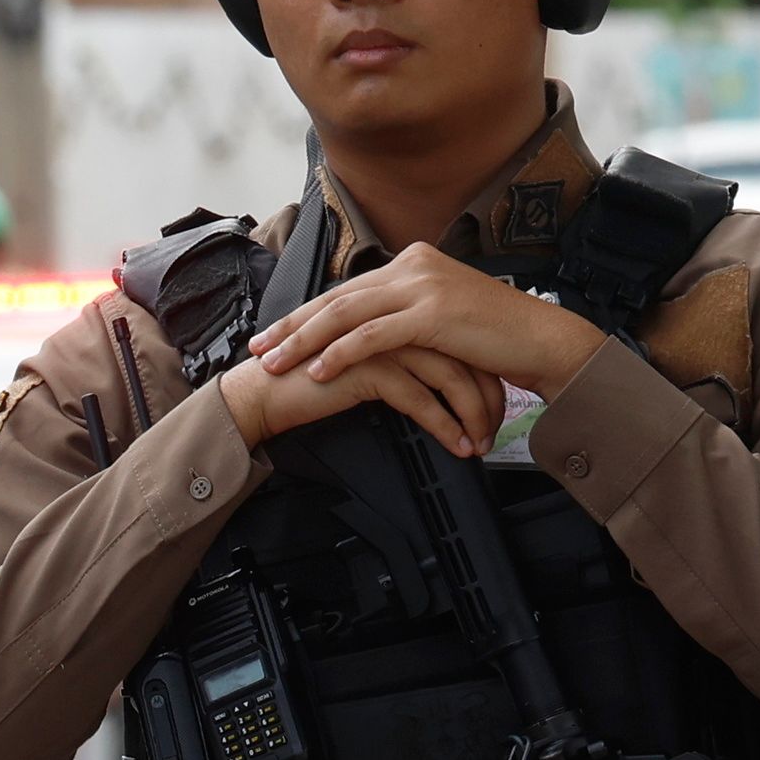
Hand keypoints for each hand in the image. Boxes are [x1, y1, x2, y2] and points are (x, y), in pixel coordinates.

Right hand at [217, 340, 509, 457]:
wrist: (263, 393)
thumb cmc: (306, 383)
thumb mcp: (364, 363)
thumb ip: (394, 357)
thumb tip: (432, 379)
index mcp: (393, 313)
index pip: (455, 339)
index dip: (481, 373)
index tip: (492, 405)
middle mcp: (393, 320)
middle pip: (462, 354)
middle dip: (486, 396)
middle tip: (495, 428)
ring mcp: (384, 342)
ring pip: (450, 376)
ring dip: (472, 415)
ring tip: (481, 443)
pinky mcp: (372, 369)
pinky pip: (423, 400)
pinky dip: (447, 426)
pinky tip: (457, 446)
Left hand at [249, 243, 609, 411]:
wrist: (543, 340)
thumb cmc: (497, 338)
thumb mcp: (444, 316)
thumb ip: (408, 314)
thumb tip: (371, 332)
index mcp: (414, 262)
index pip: (347, 289)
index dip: (306, 313)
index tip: (273, 333)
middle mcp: (413, 265)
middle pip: (337, 297)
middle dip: (292, 325)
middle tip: (257, 348)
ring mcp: (423, 286)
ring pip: (346, 314)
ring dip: (304, 342)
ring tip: (275, 364)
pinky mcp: (432, 313)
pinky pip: (373, 336)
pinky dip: (340, 353)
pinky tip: (317, 370)